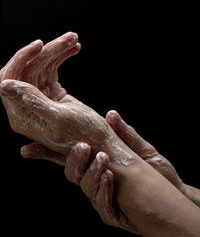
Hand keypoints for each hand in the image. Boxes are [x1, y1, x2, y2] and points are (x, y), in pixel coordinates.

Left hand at [0, 33, 134, 163]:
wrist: (101, 143)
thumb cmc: (85, 135)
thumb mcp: (60, 118)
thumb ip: (33, 102)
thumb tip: (5, 86)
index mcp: (23, 116)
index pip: (10, 79)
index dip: (22, 59)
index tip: (41, 45)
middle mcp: (27, 107)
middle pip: (28, 69)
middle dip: (47, 51)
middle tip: (69, 38)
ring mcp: (40, 99)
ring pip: (41, 66)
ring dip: (57, 51)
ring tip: (74, 40)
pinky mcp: (52, 94)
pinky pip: (52, 70)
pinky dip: (62, 58)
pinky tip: (74, 50)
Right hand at [23, 109, 183, 190]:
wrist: (171, 193)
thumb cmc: (154, 171)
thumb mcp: (139, 149)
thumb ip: (124, 134)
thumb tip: (110, 114)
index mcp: (97, 163)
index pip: (68, 156)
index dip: (48, 153)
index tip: (27, 149)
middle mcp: (95, 180)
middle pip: (72, 172)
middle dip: (73, 159)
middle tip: (83, 146)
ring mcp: (101, 197)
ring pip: (85, 187)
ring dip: (91, 172)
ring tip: (102, 159)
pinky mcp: (112, 212)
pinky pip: (102, 204)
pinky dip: (103, 190)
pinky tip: (109, 177)